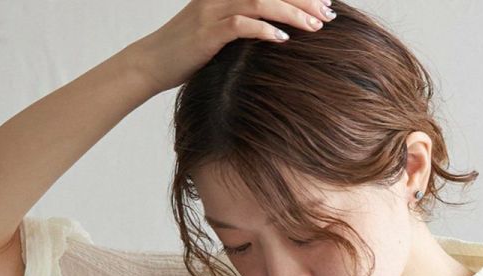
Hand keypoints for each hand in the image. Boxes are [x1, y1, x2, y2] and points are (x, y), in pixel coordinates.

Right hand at [129, 0, 336, 95]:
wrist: (153, 62)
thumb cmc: (191, 51)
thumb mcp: (221, 31)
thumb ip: (246, 23)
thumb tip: (280, 31)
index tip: (325, 1)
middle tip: (329, 14)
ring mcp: (212, 10)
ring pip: (259, 1)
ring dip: (291, 13)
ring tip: (315, 26)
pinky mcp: (207, 32)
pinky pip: (241, 25)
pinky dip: (264, 30)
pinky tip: (283, 40)